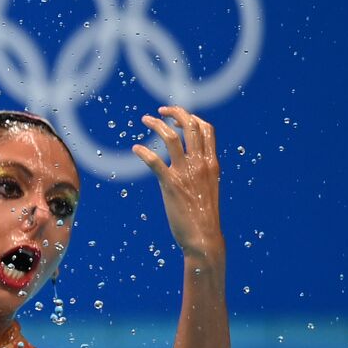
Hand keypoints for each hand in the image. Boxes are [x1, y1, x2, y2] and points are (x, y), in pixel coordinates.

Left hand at [133, 106, 224, 261]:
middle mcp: (201, 164)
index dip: (192, 117)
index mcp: (212, 163)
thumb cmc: (203, 215)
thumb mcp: (209, 187)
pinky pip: (155, 161)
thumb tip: (193, 162)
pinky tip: (135, 149)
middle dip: (175, 113)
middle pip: (190, 127)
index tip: (178, 116)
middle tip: (160, 110)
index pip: (207, 130)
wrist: (204, 237)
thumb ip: (202, 171)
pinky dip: (143, 152)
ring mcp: (186, 173)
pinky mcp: (171, 184)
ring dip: (157, 125)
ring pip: (172, 138)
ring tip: (145, 120)